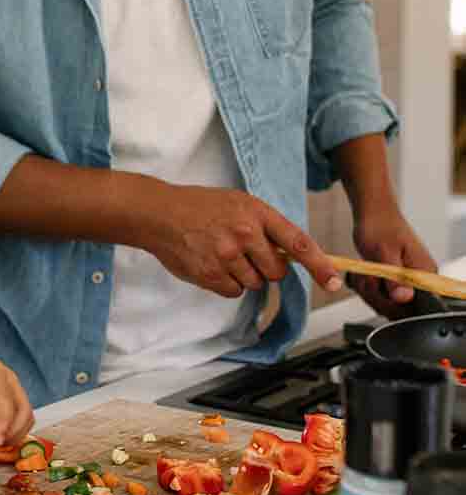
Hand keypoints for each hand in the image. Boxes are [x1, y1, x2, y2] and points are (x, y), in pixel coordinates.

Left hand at [0, 343, 33, 448]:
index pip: (7, 403)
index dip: (5, 425)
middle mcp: (8, 381)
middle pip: (24, 411)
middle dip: (12, 433)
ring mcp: (9, 390)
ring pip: (24, 418)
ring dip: (12, 435)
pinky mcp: (5, 401)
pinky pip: (15, 420)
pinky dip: (8, 432)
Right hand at [141, 183, 341, 298]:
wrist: (159, 213)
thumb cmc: (199, 206)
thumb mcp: (237, 203)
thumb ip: (264, 226)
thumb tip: (291, 255)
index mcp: (256, 212)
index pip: (298, 243)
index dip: (320, 265)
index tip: (335, 282)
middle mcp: (244, 233)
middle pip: (277, 271)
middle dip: (266, 267)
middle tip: (244, 252)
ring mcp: (227, 255)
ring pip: (255, 283)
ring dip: (243, 275)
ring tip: (221, 253)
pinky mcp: (211, 274)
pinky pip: (234, 291)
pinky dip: (225, 283)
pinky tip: (211, 263)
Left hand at [349, 201, 436, 317]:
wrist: (373, 213)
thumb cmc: (380, 226)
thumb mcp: (384, 252)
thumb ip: (394, 277)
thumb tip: (404, 298)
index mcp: (425, 275)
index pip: (416, 307)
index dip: (392, 304)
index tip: (375, 289)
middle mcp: (420, 281)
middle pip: (400, 309)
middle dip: (376, 296)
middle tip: (365, 278)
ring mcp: (408, 282)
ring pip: (388, 304)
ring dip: (370, 292)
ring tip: (363, 274)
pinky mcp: (396, 281)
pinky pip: (382, 296)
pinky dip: (368, 288)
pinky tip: (363, 276)